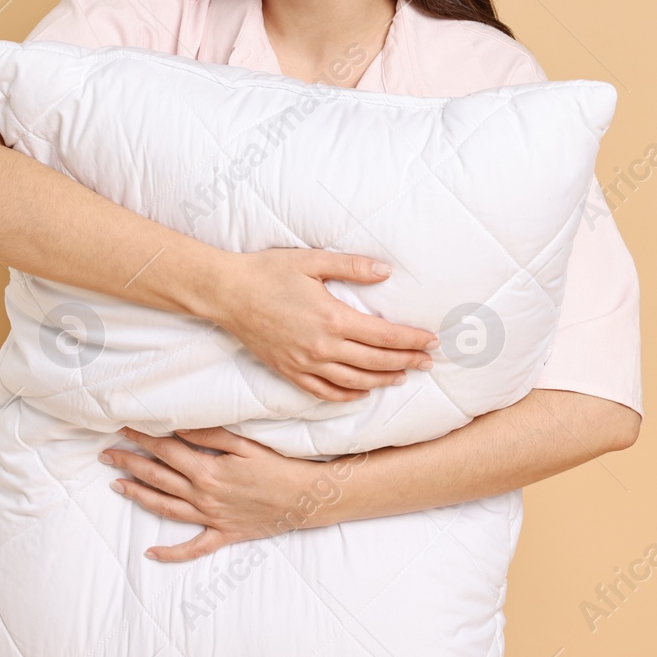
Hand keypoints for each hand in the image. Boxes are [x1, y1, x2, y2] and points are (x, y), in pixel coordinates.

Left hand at [103, 426, 362, 561]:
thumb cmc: (277, 467)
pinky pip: (193, 548)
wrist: (304, 498)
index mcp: (207, 470)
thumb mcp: (245, 444)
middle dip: (130, 464)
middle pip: (158, 477)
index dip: (143, 438)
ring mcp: (211, 518)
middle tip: (107, 455)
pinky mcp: (223, 535)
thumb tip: (179, 426)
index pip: (165, 451)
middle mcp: (203, 496)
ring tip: (117, 486)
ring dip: (139, 496)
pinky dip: (171, 553)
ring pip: (166, 508)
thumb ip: (209, 435)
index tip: (123, 428)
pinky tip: (151, 553)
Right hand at [199, 248, 436, 401]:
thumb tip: (385, 272)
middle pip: (375, 362)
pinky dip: (347, 395)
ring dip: (382, 381)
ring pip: (354, 382)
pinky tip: (361, 392)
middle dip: (406, 362)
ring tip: (402, 377)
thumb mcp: (312, 261)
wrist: (226, 293)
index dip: (411, 340)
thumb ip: (351, 267)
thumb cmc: (268, 272)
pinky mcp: (289, 371)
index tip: (431, 341)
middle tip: (427, 361)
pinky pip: (324, 391)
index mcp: (332, 318)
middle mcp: (322, 347)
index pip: (384, 336)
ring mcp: (304, 363)